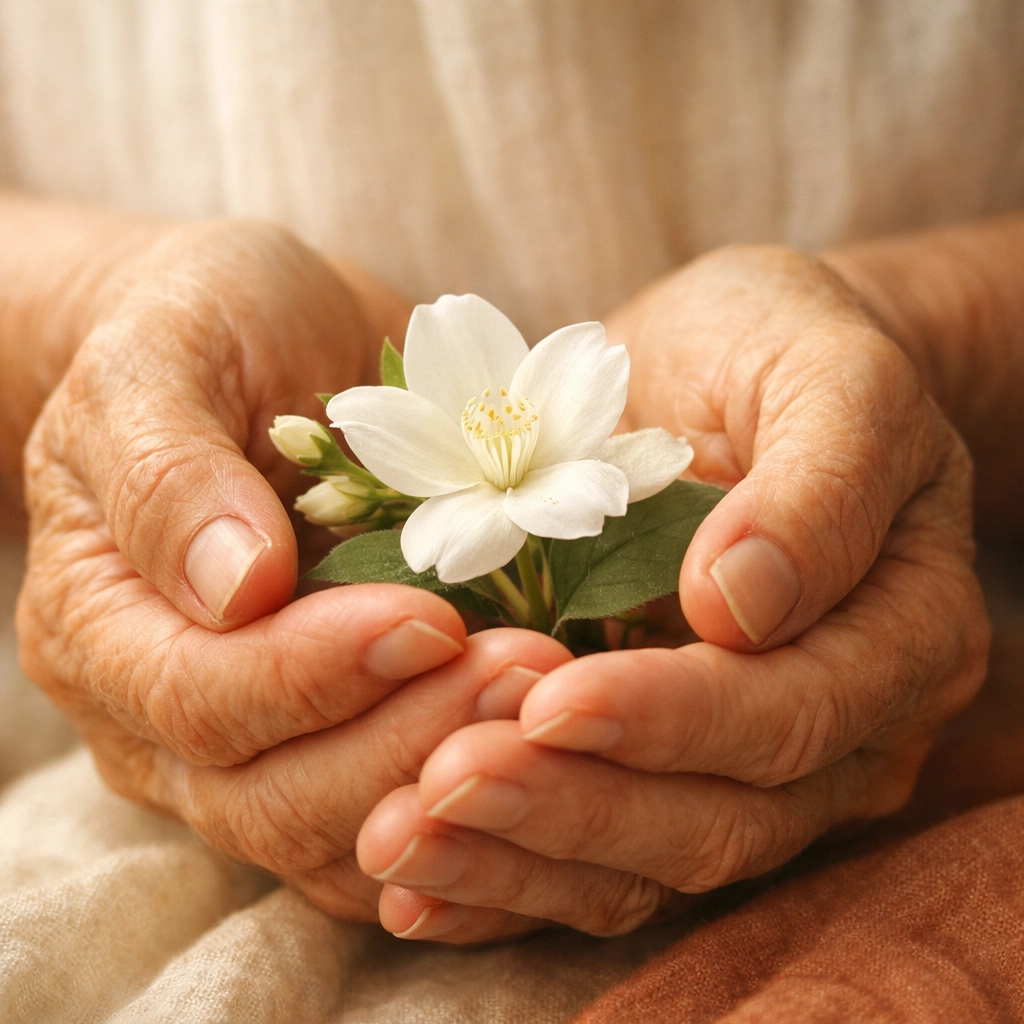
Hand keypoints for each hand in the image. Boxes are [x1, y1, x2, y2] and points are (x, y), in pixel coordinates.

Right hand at [15, 217, 571, 919]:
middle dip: (406, 742)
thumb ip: (171, 470)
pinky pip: (394, 823)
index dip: (316, 673)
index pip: (199, 697)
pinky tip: (545, 753)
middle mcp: (159, 715)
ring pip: (340, 833)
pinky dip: (470, 809)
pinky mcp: (326, 746)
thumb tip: (236, 587)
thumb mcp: (163, 356)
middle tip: (525, 675)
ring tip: (549, 700)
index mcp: (99, 623)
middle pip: (272, 796)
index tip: (430, 618)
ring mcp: (245, 748)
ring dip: (452, 781)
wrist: (264, 345)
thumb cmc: (206, 330)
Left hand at [355, 244, 989, 940]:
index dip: (676, 719)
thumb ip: (821, 482)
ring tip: (400, 842)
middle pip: (719, 817)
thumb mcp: (829, 372)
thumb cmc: (781, 350)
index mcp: (901, 633)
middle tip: (445, 783)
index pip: (794, 713)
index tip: (554, 700)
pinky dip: (504, 878)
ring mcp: (747, 764)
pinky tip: (414, 882)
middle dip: (577, 806)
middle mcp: (838, 729)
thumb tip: (743, 604)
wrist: (728, 369)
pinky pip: (593, 855)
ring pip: (648, 860)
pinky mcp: (663, 769)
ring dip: (519, 858)